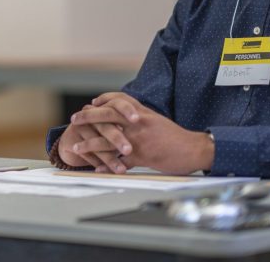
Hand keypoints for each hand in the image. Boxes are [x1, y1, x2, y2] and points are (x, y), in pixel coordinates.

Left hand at [68, 92, 214, 174]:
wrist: (195, 149)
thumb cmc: (177, 137)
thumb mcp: (157, 121)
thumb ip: (140, 118)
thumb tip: (128, 117)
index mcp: (141, 112)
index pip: (118, 100)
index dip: (103, 100)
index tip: (91, 104)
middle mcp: (138, 123)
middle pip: (107, 115)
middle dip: (88, 117)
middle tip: (74, 119)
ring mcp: (139, 139)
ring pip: (108, 139)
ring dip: (90, 144)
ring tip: (76, 148)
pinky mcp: (142, 156)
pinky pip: (120, 162)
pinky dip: (107, 166)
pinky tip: (97, 169)